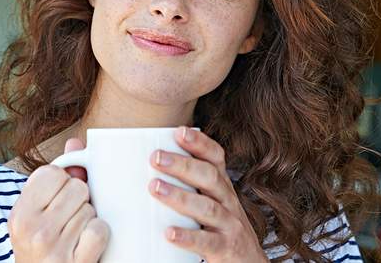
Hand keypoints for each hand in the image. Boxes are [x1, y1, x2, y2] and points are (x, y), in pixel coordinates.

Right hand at [9, 138, 109, 262]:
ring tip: (75, 235)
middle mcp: (32, 229)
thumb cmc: (42, 246)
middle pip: (77, 188)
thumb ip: (54, 178)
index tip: (57, 200)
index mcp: (19, 213)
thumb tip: (77, 143)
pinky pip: (99, 230)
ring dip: (89, 219)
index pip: (52, 172)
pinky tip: (87, 245)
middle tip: (68, 221)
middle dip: (80, 201)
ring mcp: (53, 249)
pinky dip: (99, 236)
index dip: (63, 182)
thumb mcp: (36, 214)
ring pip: (90, 209)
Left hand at [148, 126, 266, 262]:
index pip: (216, 159)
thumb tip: (149, 171)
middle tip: (156, 157)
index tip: (180, 131)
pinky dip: (188, 236)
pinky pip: (208, 242)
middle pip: (209, 177)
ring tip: (155, 187)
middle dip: (183, 165)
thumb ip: (190, 187)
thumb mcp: (211, 203)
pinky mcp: (226, 249)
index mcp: (223, 188)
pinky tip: (169, 233)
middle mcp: (229, 202)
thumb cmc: (222, 229)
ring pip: (207, 207)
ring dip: (180, 196)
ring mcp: (230, 225)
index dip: (200, 143)